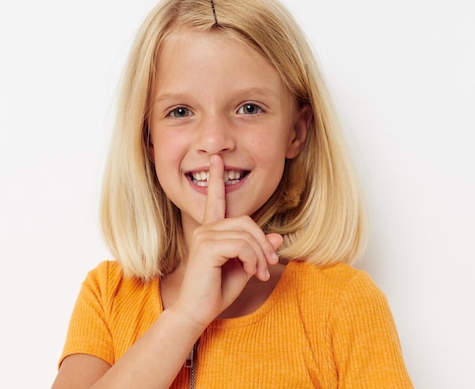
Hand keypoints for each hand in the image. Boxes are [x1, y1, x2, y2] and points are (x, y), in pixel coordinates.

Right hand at [173, 154, 281, 327]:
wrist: (197, 312)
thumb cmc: (217, 291)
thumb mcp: (245, 268)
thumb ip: (258, 251)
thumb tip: (277, 237)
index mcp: (211, 231)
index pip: (215, 200)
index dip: (216, 179)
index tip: (216, 160)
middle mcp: (205, 229)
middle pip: (246, 221)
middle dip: (262, 242)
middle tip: (269, 264)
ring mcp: (204, 236)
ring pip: (246, 234)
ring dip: (260, 255)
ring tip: (261, 273)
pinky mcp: (207, 247)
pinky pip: (241, 245)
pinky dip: (253, 259)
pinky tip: (251, 273)